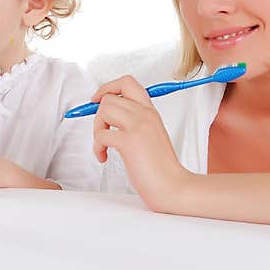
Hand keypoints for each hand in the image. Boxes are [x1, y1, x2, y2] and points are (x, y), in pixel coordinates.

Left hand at [91, 75, 190, 211]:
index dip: (108, 88)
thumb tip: (109, 116)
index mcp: (150, 111)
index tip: (97, 100)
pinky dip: (97, 147)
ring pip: (103, 110)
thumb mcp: (151, 136)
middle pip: (110, 97)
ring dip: (96, 130)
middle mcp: (145, 114)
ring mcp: (138, 126)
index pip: (127, 83)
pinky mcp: (130, 142)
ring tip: (103, 146)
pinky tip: (104, 157)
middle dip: (98, 115)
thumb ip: (135, 123)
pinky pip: (101, 135)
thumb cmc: (161, 167)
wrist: (173, 186)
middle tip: (102, 132)